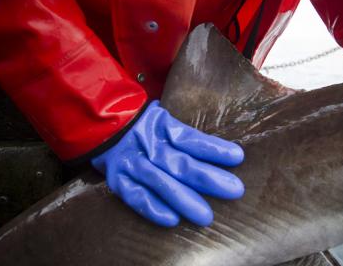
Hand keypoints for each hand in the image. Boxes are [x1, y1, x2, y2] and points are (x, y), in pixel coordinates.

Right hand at [91, 100, 244, 226]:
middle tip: (234, 190)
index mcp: (162, 126)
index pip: (191, 139)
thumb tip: (226, 152)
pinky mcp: (119, 180)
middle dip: (208, 178)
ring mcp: (132, 163)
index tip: (237, 157)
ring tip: (206, 216)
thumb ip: (188, 137)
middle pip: (180, 162)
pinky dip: (152, 208)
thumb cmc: (144, 127)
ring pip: (160, 181)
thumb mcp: (164, 121)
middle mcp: (148, 145)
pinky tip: (172, 220)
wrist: (105, 126)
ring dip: (183, 199)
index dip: (213, 148)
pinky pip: (135, 196)